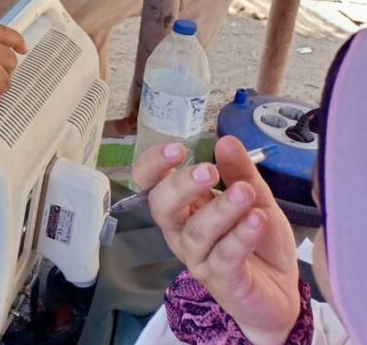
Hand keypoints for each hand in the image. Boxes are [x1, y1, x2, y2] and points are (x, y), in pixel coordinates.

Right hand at [133, 136, 300, 344]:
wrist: (283, 292)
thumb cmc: (260, 242)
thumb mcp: (256, 198)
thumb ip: (241, 172)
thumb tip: (225, 140)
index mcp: (183, 207)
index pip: (150, 183)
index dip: (154, 165)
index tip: (177, 149)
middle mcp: (181, 232)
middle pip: (161, 206)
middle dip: (180, 185)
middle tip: (208, 171)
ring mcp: (198, 258)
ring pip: (196, 231)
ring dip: (221, 209)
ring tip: (246, 193)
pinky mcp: (221, 280)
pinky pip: (225, 256)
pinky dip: (241, 236)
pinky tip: (257, 220)